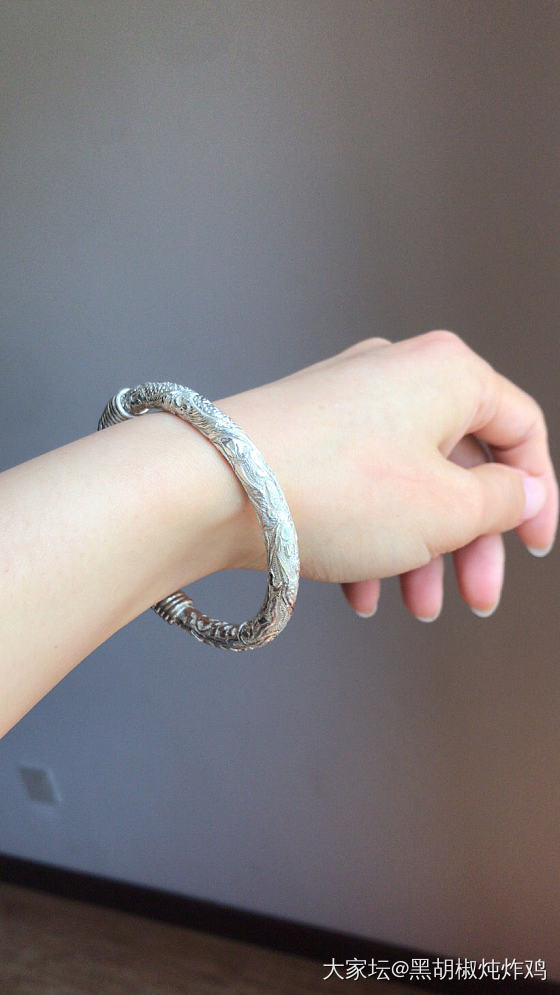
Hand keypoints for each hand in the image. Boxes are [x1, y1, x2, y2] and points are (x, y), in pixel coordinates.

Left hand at [218, 331, 556, 619]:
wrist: (212, 487)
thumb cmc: (338, 489)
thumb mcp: (448, 509)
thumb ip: (503, 502)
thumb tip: (524, 491)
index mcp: (448, 373)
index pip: (520, 428)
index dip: (538, 494)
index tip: (532, 549)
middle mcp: (398, 375)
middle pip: (462, 465)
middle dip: (472, 542)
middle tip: (475, 599)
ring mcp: (346, 403)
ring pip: (408, 485)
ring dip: (421, 552)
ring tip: (415, 608)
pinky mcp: (306, 436)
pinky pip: (359, 490)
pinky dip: (370, 540)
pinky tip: (360, 595)